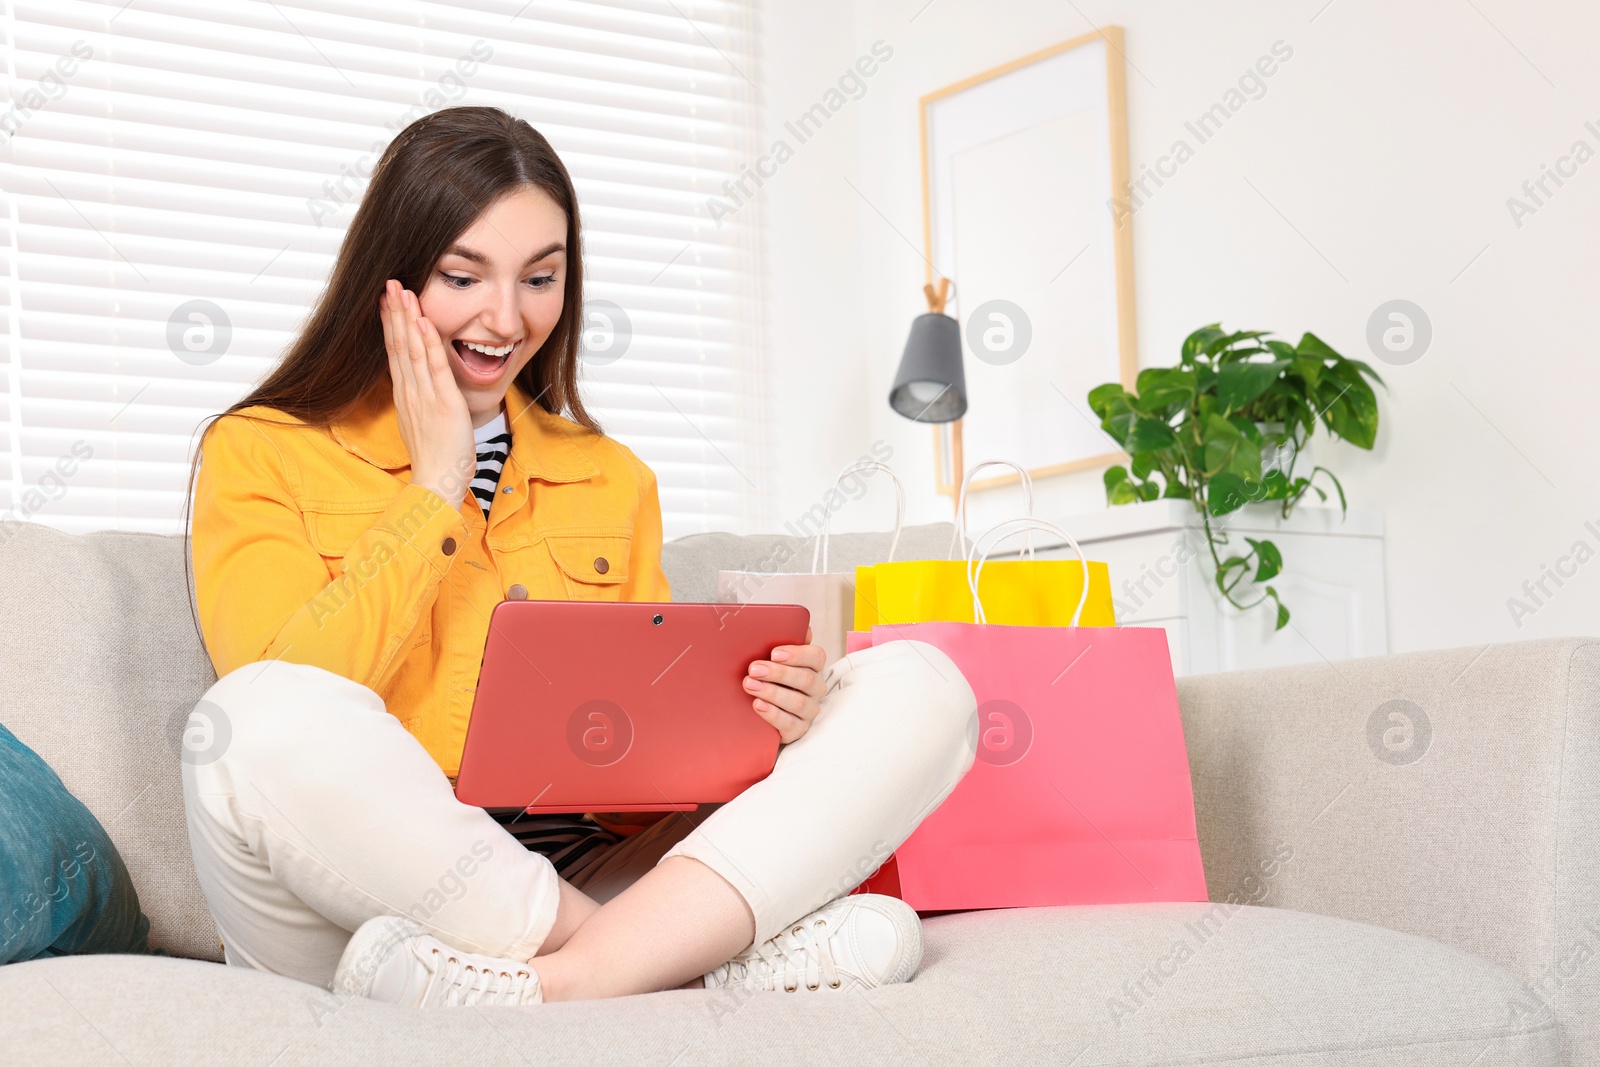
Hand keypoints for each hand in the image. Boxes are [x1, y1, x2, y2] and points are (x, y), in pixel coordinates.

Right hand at [380, 279, 474, 505]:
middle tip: (390, 284)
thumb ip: (417, 402)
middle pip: (398, 345)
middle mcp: (410, 392)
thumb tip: (414, 388)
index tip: (386, 301)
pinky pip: (434, 368)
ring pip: (412, 350)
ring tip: (403, 291)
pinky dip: (428, 343)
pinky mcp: (444, 403)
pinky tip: (424, 322)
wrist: (437, 484)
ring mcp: (425, 397)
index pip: (394, 352)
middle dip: (394, 313)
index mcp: (405, 396)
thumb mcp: (420, 424)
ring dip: (408, 319)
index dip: (390, 325)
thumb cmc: (435, 459)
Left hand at [744, 625, 827, 743]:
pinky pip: (789, 724)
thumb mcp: (772, 658)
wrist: (756, 712)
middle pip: (805, 679)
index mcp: (813, 666)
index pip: (816, 657)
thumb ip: (782, 640)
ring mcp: (808, 711)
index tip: (774, 653)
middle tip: (754, 668)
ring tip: (750, 685)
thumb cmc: (768, 677)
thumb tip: (799, 624)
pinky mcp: (798, 730)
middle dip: (778, 673)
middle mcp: (815, 689)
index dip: (797, 654)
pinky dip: (773, 714)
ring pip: (798, 702)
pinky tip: (757, 705)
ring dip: (772, 692)